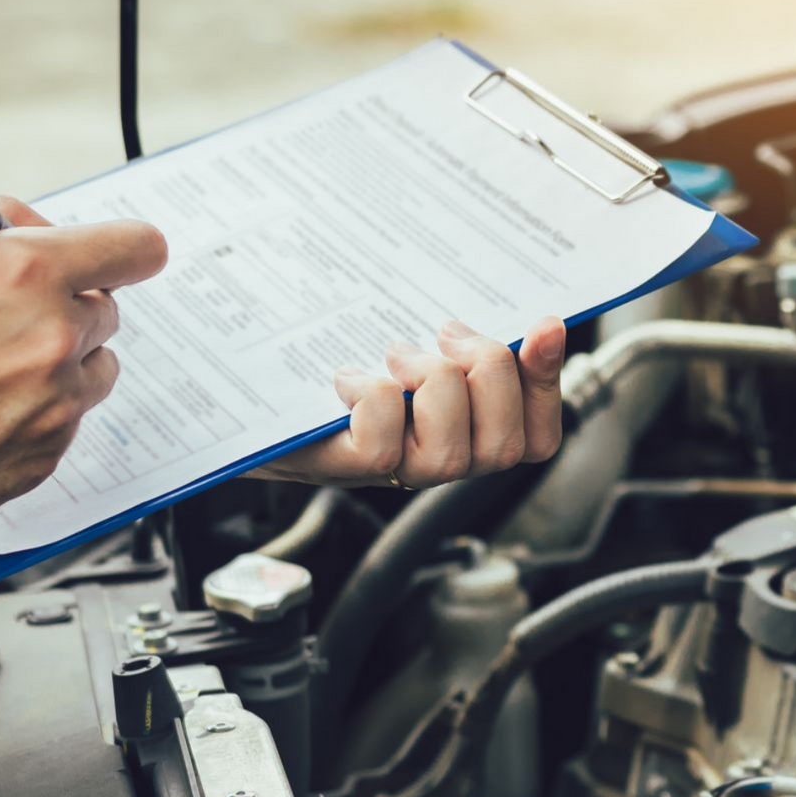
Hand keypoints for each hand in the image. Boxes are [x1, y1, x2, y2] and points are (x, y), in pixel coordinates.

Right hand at [0, 197, 167, 546]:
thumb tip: (37, 228)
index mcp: (24, 271)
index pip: (133, 249)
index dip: (128, 252)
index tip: (127, 258)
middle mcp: (51, 335)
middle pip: (105, 313)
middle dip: (67, 311)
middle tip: (12, 321)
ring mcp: (53, 404)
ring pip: (92, 372)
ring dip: (58, 368)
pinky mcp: (44, 458)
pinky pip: (64, 425)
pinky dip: (33, 418)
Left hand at [254, 317, 567, 487]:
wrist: (246, 386)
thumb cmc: (334, 360)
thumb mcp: (415, 338)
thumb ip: (475, 339)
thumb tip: (549, 323)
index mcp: (466, 431)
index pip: (539, 436)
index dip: (547, 384)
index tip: (541, 326)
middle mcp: (436, 461)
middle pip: (505, 445)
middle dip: (488, 373)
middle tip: (445, 334)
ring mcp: (392, 472)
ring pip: (450, 453)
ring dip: (430, 384)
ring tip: (396, 354)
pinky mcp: (346, 467)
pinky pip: (385, 444)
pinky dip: (372, 395)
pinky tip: (348, 377)